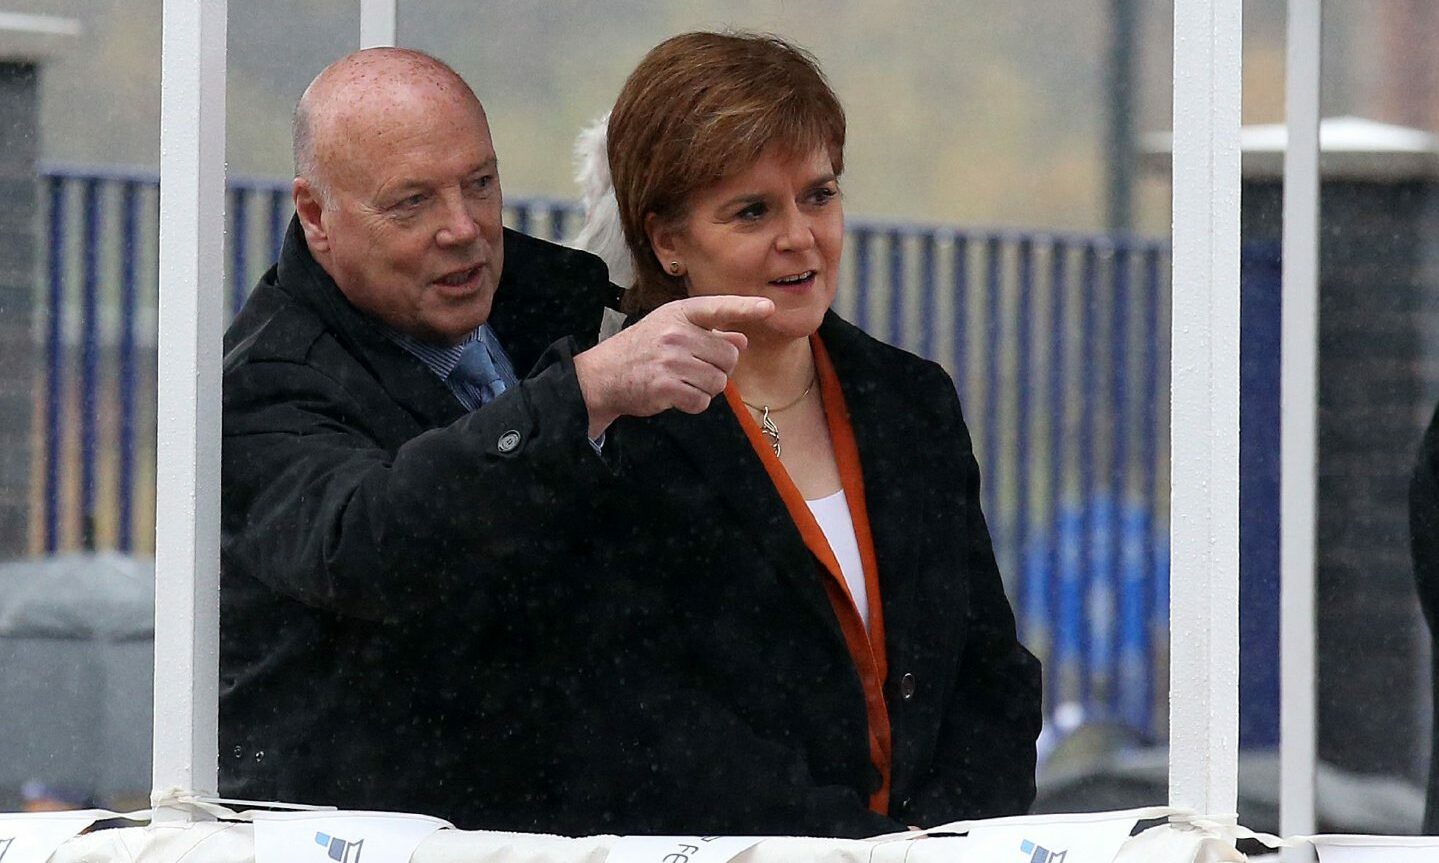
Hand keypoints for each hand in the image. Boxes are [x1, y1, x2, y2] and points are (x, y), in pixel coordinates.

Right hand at [573, 295, 774, 437]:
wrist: (602, 375)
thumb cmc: (642, 350)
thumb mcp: (672, 330)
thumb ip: (709, 333)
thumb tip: (743, 339)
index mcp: (679, 313)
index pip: (718, 307)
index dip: (745, 308)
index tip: (768, 308)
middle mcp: (676, 333)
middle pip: (728, 356)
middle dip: (719, 367)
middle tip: (694, 368)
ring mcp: (671, 359)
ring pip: (719, 381)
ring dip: (707, 388)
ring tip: (683, 381)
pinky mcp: (666, 386)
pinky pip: (702, 401)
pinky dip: (694, 403)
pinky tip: (676, 395)